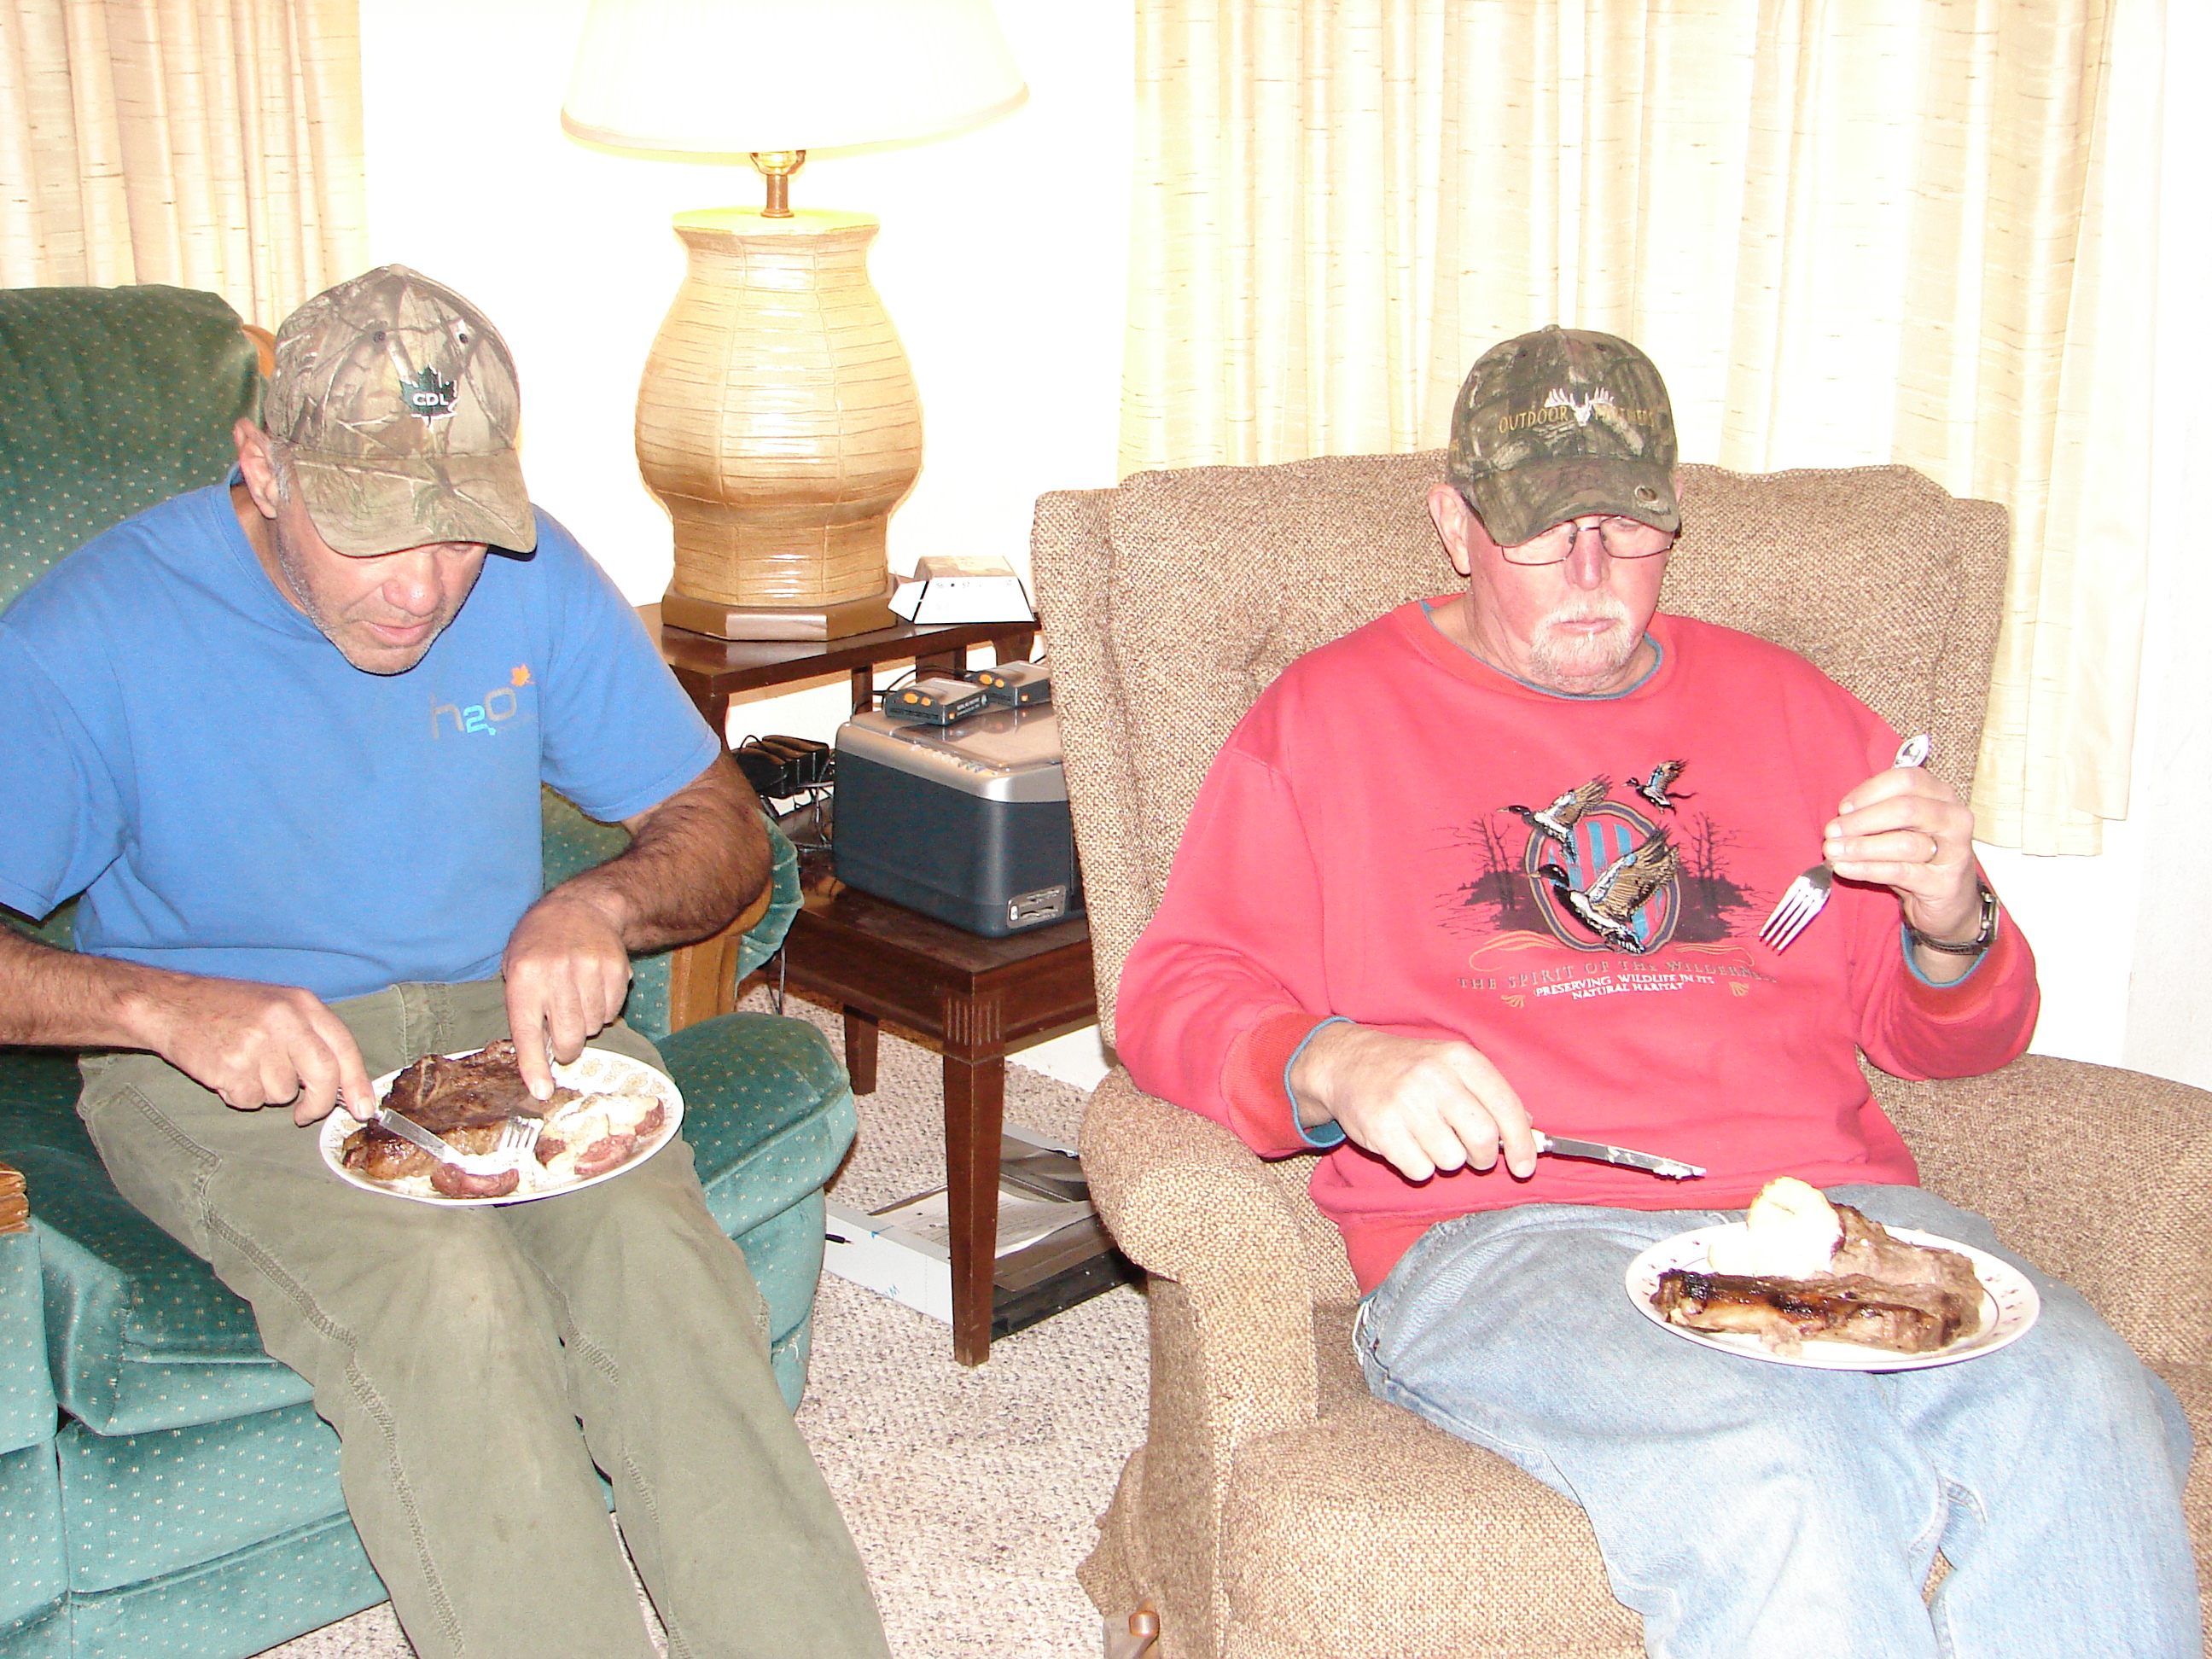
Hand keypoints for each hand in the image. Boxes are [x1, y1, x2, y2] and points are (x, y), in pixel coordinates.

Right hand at [135, 977, 374, 1124]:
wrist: (170, 1004)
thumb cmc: (227, 1009)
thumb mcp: (278, 1006)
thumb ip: (311, 1038)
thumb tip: (345, 1086)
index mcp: (302, 1004)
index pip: (344, 1048)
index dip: (357, 1083)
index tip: (363, 1109)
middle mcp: (285, 1021)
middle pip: (324, 1076)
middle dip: (319, 1104)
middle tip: (305, 1115)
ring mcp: (258, 1043)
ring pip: (283, 1093)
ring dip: (266, 1091)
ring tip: (244, 1065)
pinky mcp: (231, 1066)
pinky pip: (251, 1100)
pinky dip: (239, 1096)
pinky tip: (225, 1072)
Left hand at [501, 892, 632, 1098]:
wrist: (580, 907)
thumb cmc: (538, 945)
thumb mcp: (516, 969)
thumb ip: (524, 1011)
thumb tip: (539, 1062)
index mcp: (524, 977)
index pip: (528, 1032)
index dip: (534, 1066)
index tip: (542, 1092)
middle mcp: (556, 973)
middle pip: (568, 1037)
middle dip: (567, 1048)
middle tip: (563, 1039)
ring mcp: (589, 969)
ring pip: (593, 1027)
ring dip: (586, 1024)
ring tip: (577, 1000)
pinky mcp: (616, 968)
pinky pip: (613, 1011)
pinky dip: (604, 1010)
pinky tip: (594, 990)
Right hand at [1288, 1023, 1536, 1182]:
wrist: (1348, 1063)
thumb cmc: (1409, 1069)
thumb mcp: (1452, 1065)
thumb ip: (1490, 1094)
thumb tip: (1528, 1132)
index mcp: (1459, 1058)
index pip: (1506, 1106)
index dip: (1521, 1143)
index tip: (1523, 1166)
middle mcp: (1434, 1077)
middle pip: (1483, 1139)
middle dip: (1482, 1157)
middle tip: (1471, 1154)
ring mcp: (1406, 1103)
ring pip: (1452, 1160)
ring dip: (1446, 1159)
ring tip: (1428, 1138)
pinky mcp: (1382, 1129)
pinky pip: (1421, 1171)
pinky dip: (1419, 1167)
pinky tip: (1408, 1144)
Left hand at [1823, 762, 1979, 942]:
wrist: (1947, 900)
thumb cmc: (1916, 857)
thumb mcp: (1898, 828)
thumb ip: (1875, 815)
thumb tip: (1840, 818)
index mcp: (1941, 795)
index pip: (1906, 780)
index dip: (1870, 792)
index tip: (1843, 808)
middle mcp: (1954, 818)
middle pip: (1906, 809)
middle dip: (1862, 820)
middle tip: (1833, 832)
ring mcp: (1955, 851)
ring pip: (1904, 843)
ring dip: (1861, 846)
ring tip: (1833, 852)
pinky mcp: (1945, 882)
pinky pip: (1900, 872)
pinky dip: (1867, 869)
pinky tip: (1844, 868)